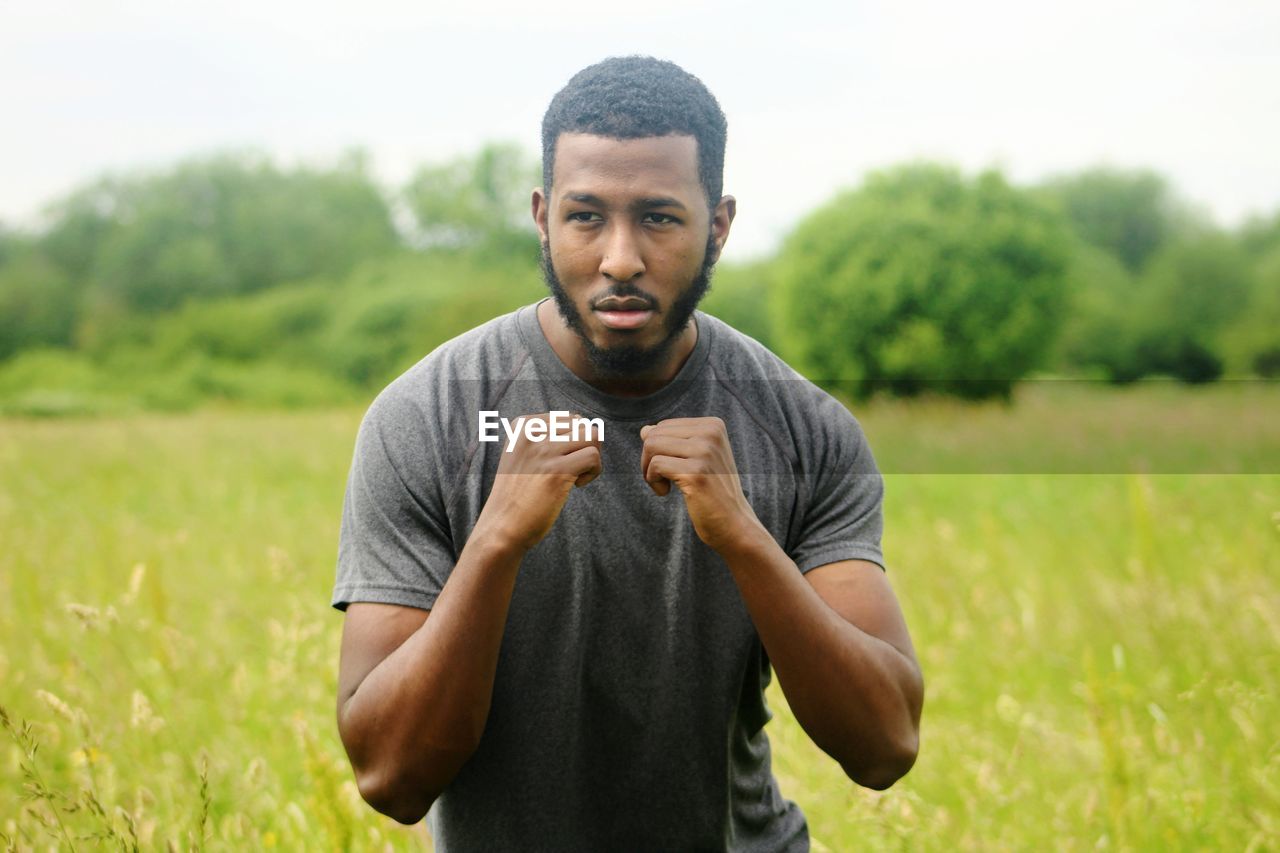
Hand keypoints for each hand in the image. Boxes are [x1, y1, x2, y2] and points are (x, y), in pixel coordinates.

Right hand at [475, 413, 602, 552]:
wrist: (502, 526)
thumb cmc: (517, 494)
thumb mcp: (522, 454)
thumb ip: (544, 436)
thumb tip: (582, 422)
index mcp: (522, 425)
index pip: (568, 417)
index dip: (574, 440)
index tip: (561, 460)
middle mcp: (531, 433)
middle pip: (582, 424)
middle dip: (586, 447)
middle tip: (573, 469)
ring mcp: (544, 451)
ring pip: (592, 435)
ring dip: (592, 457)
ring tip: (576, 475)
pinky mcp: (557, 471)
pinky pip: (593, 456)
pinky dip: (594, 472)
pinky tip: (576, 485)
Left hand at [639, 417, 762, 551]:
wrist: (734, 524)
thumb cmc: (713, 493)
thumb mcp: (696, 460)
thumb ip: (672, 442)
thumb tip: (644, 430)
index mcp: (713, 425)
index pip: (664, 426)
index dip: (657, 449)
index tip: (670, 469)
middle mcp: (711, 433)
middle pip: (654, 434)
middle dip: (649, 459)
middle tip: (662, 479)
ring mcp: (705, 452)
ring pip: (651, 446)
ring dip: (648, 470)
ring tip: (663, 486)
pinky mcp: (696, 472)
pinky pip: (656, 465)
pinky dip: (653, 481)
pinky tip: (665, 492)